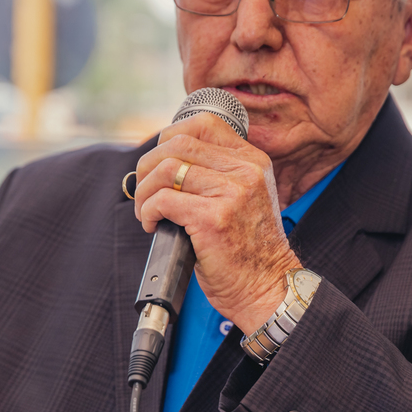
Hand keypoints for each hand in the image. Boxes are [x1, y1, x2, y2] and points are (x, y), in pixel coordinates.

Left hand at [133, 113, 298, 334]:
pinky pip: (163, 200)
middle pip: (177, 143)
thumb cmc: (248, 249)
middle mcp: (245, 170)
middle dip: (148, 166)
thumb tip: (164, 159)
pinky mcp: (213, 218)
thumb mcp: (245, 197)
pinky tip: (154, 225)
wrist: (268, 287)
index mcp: (252, 160)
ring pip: (166, 169)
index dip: (170, 137)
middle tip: (144, 193)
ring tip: (147, 212)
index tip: (159, 163)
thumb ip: (217, 173)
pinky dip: (149, 212)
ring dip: (144, 191)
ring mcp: (231, 192)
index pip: (203, 124)